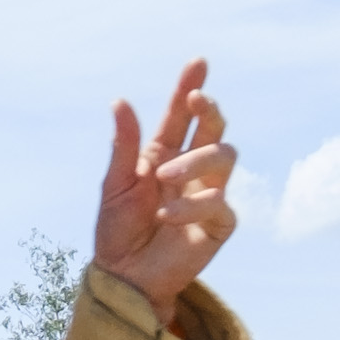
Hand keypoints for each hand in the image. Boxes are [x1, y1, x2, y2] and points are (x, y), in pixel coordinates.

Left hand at [90, 55, 236, 318]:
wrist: (123, 276)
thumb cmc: (117, 230)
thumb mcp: (114, 185)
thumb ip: (124, 146)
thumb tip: (120, 101)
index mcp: (163, 154)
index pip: (181, 115)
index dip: (190, 88)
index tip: (197, 63)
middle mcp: (190, 169)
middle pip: (213, 129)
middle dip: (209, 110)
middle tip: (197, 102)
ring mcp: (207, 194)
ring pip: (224, 159)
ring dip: (196, 162)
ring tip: (163, 179)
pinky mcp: (217, 225)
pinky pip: (219, 205)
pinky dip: (193, 207)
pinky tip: (167, 217)